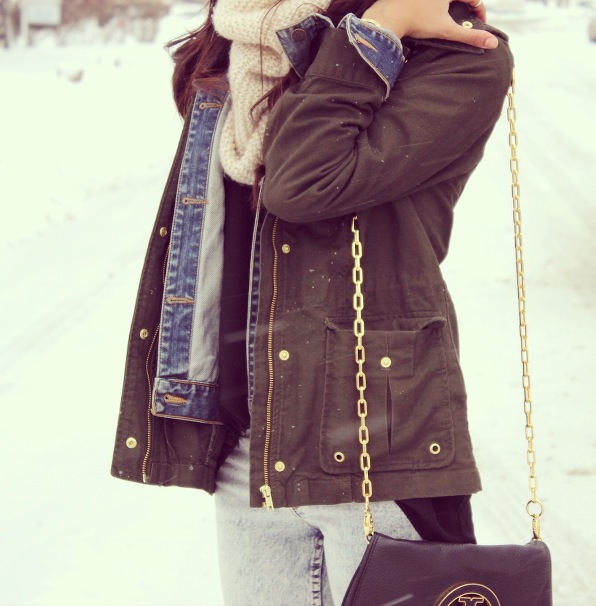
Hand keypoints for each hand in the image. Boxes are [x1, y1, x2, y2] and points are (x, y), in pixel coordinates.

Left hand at [362, 0, 497, 48]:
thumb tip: (493, 43)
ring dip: (451, 7)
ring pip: (444, 2)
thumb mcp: (446, 30)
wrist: (387, 17)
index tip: (480, 26)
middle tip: (467, 23)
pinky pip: (429, 2)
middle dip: (466, 8)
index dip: (479, 12)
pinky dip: (434, 7)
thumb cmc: (416, 22)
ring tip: (451, 20)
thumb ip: (469, 36)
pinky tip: (430, 17)